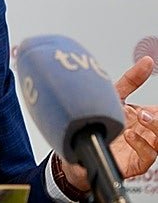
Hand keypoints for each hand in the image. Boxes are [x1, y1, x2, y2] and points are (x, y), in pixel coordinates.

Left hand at [60, 56, 157, 189]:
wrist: (74, 149)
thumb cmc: (95, 122)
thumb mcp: (112, 97)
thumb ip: (131, 80)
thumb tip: (148, 61)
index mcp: (142, 117)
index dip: (157, 108)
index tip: (154, 105)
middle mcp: (143, 132)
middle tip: (146, 111)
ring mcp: (140, 147)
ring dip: (155, 128)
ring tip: (141, 117)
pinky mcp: (134, 162)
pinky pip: (148, 157)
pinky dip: (142, 146)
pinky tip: (129, 135)